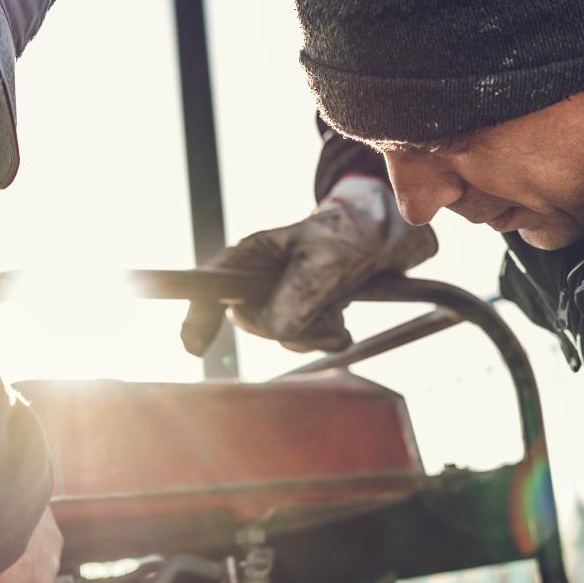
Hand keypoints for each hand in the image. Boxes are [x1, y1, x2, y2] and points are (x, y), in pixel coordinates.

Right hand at [181, 175, 436, 354]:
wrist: (389, 236)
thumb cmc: (352, 235)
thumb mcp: (325, 263)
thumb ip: (296, 298)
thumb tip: (275, 331)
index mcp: (251, 256)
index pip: (209, 290)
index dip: (197, 319)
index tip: (194, 348)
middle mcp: (261, 279)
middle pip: (255, 323)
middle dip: (291, 326)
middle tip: (328, 312)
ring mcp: (281, 298)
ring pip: (284, 337)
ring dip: (317, 332)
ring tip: (339, 309)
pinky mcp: (305, 313)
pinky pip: (307, 341)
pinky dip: (329, 337)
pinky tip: (343, 321)